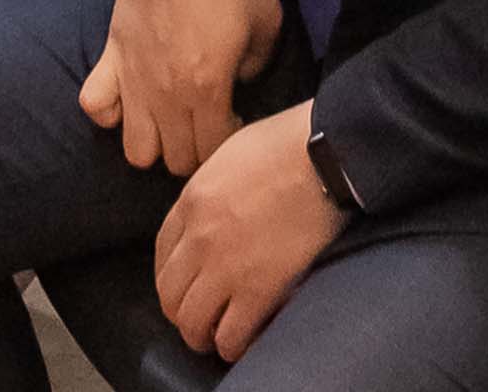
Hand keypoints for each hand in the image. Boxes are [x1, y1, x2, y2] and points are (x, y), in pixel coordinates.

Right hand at [89, 0, 281, 171]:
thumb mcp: (267, 23)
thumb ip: (257, 69)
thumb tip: (238, 86)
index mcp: (208, 85)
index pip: (215, 152)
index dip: (231, 144)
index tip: (236, 119)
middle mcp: (167, 92)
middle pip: (176, 161)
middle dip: (198, 151)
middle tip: (208, 121)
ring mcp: (133, 78)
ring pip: (136, 150)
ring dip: (157, 143)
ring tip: (173, 120)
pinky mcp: (111, 58)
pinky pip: (95, 108)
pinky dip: (111, 113)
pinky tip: (132, 100)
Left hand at [146, 110, 341, 355]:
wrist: (325, 157)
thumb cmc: (290, 143)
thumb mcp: (231, 152)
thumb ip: (215, 184)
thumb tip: (220, 203)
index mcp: (192, 201)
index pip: (162, 253)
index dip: (170, 277)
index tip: (184, 286)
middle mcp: (199, 238)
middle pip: (169, 293)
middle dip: (180, 311)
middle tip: (197, 318)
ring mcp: (226, 267)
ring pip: (192, 321)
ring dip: (201, 335)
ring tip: (215, 339)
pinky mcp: (259, 289)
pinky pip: (231, 334)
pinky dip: (232, 345)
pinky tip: (241, 343)